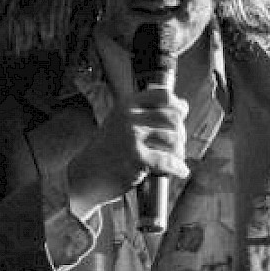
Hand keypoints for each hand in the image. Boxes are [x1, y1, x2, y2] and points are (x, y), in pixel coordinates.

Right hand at [67, 86, 189, 216]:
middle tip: (177, 146)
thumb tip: (182, 106)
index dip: (178, 105)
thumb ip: (144, 112)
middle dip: (181, 134)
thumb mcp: (120, 121)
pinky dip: (178, 168)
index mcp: (127, 105)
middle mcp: (130, 117)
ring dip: (180, 152)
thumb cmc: (108, 150)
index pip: (163, 96)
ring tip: (175, 160)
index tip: (182, 114)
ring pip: (173, 140)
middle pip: (173, 118)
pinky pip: (168, 161)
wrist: (87, 175)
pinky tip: (181, 171)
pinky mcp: (136, 158)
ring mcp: (132, 137)